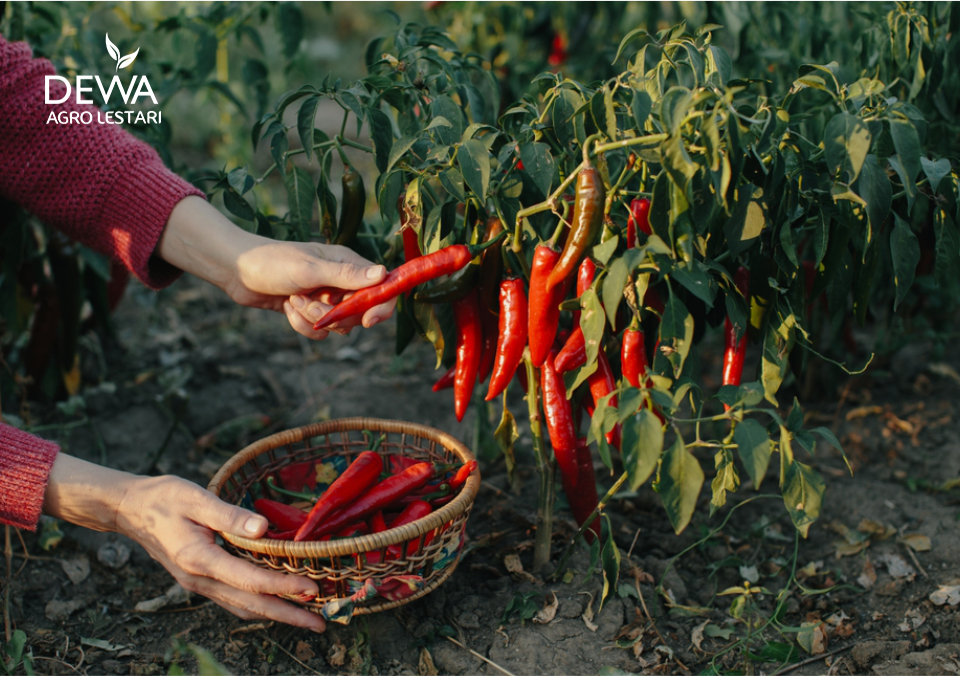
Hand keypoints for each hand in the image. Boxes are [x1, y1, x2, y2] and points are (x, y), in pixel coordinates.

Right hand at [44, 454, 324, 631]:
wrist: (129, 509)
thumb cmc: (164, 498)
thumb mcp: (196, 498)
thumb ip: (230, 515)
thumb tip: (263, 528)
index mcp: (199, 559)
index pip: (249, 579)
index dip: (283, 586)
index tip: (312, 588)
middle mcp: (199, 579)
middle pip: (250, 604)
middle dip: (288, 615)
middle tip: (321, 624)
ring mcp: (198, 584)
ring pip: (243, 606)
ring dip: (276, 614)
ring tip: (308, 618)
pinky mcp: (201, 580)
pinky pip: (234, 599)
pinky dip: (259, 605)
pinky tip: (277, 604)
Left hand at [157, 196, 394, 339]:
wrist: (237, 271)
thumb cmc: (272, 261)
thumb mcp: (310, 269)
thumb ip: (346, 275)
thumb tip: (383, 274)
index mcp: (348, 264)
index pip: (381, 287)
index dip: (381, 305)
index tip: (368, 320)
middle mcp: (341, 282)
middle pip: (360, 313)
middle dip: (335, 315)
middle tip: (311, 303)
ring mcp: (326, 298)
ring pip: (338, 325)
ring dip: (314, 319)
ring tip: (294, 301)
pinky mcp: (311, 312)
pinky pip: (319, 331)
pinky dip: (302, 325)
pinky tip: (287, 308)